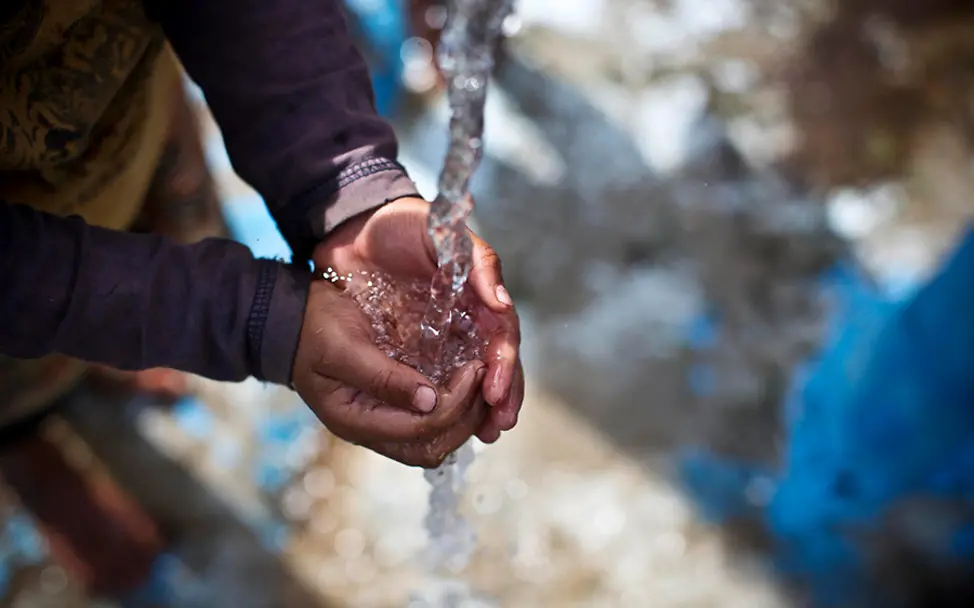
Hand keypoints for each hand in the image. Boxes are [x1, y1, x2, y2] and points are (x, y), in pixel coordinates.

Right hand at [292, 279, 488, 466]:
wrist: (291, 321)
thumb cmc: (312, 328)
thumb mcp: (343, 346)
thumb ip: (383, 376)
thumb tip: (429, 399)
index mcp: (355, 420)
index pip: (419, 430)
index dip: (454, 404)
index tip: (474, 368)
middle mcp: (372, 429)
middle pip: (432, 447)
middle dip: (466, 417)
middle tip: (485, 378)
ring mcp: (382, 422)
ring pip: (436, 440)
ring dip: (464, 415)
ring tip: (482, 380)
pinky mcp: (392, 407)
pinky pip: (431, 421)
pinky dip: (455, 407)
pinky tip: (467, 381)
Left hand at [313, 196, 523, 443]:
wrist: (353, 230)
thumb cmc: (401, 226)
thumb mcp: (441, 233)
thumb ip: (478, 264)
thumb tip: (503, 306)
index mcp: (480, 295)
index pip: (503, 336)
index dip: (505, 364)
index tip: (496, 389)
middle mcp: (469, 320)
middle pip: (496, 364)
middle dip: (502, 395)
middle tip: (497, 423)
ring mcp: (445, 337)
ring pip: (473, 379)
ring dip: (482, 408)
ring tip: (485, 431)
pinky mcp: (417, 350)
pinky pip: (438, 381)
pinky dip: (448, 404)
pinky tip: (454, 424)